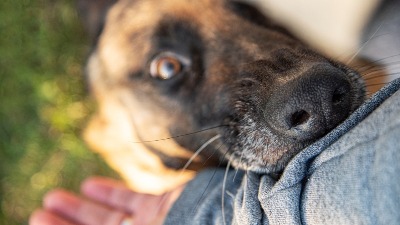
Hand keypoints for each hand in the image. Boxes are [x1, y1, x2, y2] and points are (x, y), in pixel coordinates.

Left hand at [29, 177, 184, 224]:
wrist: (222, 218)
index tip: (40, 221)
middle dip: (67, 223)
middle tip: (40, 209)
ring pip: (109, 218)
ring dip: (81, 208)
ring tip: (53, 196)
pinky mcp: (162, 206)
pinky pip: (130, 200)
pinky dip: (109, 193)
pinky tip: (89, 185)